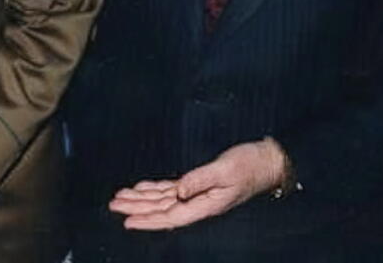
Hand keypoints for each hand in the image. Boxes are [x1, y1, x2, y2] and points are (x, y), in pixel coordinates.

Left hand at [109, 138, 286, 230]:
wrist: (268, 161)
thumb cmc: (250, 165)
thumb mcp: (226, 169)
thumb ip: (201, 180)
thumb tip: (178, 190)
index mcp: (205, 205)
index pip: (170, 216)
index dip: (148, 219)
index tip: (127, 221)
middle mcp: (199, 203)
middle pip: (162, 210)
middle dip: (137, 208)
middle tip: (114, 205)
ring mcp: (199, 195)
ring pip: (164, 200)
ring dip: (142, 198)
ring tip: (120, 197)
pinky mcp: (199, 185)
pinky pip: (171, 190)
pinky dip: (155, 189)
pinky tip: (141, 188)